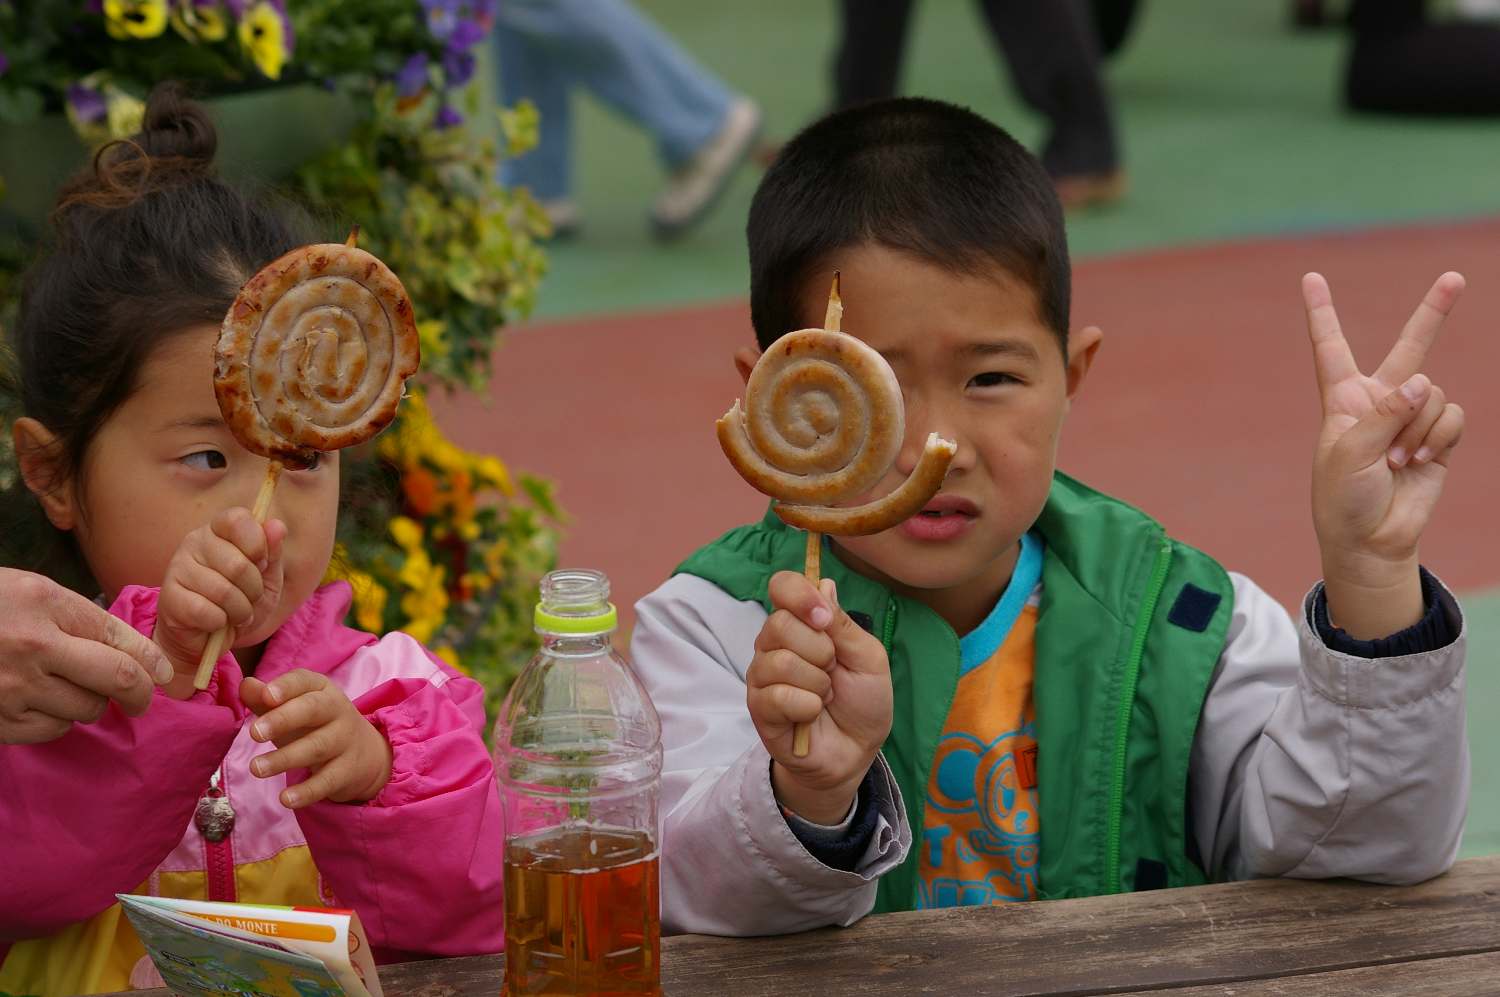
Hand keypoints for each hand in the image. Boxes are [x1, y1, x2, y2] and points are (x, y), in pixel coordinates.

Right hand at [0, 568, 172, 743]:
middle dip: (140, 692)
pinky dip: (57, 719)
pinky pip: (52, 729)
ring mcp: (11, 688)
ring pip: (86, 709)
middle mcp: (31, 647)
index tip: (164, 674)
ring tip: (68, 687)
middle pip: (117, 680)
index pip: (120, 638)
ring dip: (90, 703)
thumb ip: (80, 619)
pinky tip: (41, 702)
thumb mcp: (31, 593)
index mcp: (42, 603)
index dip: (153, 660)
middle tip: (141, 697)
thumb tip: (140, 655)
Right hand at [154, 508, 285, 695]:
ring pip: (224, 591)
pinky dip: (221, 622)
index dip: (258, 545)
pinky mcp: (169, 598)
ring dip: (240, 610)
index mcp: (218, 530)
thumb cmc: (240, 601)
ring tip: (235, 613)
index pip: (238, 519)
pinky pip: (207, 612)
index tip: (262, 563)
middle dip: (254, 590)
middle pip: (239, 564)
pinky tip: (216, 622)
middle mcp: (194, 542)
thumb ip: (273, 552)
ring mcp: (177, 568)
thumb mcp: (267, 578)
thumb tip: (277, 525)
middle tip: (249, 598)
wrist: (208, 638)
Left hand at [241, 670, 392, 808]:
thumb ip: (266, 700)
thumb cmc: (316, 726)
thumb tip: (245, 686)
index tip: (266, 696)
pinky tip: (285, 799)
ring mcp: (345, 741)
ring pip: (317, 747)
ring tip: (256, 769)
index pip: (304, 681)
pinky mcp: (348, 771)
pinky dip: (307, 791)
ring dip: (285, 758)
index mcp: (321, 690)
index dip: (286, 687)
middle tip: (254, 733)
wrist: (365, 754)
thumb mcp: (293, 710)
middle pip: (313, 709)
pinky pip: (327, 781)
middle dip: (284, 719)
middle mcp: (337, 711)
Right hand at [747, 571, 892, 824]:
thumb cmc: (863, 701)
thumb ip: (843, 624)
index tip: (824, 618)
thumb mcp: (868, 657)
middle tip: (833, 671)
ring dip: (816, 683)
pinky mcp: (759, 708)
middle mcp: (775, 644)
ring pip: (780, 661)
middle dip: (820, 651)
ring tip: (824, 696)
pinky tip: (812, 714)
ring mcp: (763, 676)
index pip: (782, 586)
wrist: (856, 750)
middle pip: (780, 624)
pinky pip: (778, 696)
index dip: (800, 595)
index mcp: (801, 624)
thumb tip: (823, 583)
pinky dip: (807, 706)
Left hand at [1304, 271, 1465, 638]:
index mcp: (1343, 399)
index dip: (1321, 313)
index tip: (1309, 277)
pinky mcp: (1438, 437)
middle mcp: (1379, 401)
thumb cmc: (1344, 497)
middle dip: (1433, 312)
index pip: (1331, 347)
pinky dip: (1436, 438)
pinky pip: (1451, 417)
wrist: (1371, 538)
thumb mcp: (1350, 453)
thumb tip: (1424, 383)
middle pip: (1409, 347)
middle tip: (1455, 277)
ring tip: (1397, 459)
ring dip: (1417, 428)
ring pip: (1433, 395)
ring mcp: (1411, 417)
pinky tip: (1417, 460)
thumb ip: (1384, 414)